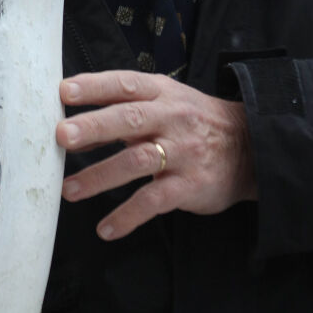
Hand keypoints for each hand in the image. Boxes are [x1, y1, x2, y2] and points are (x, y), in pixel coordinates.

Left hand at [56, 70, 257, 240]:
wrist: (250, 148)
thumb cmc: (194, 123)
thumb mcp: (165, 104)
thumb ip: (122, 114)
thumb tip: (74, 129)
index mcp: (162, 94)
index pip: (125, 84)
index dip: (95, 86)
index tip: (64, 92)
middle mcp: (172, 118)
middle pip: (130, 118)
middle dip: (94, 127)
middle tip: (62, 136)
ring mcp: (182, 152)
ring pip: (137, 161)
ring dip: (100, 176)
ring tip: (70, 190)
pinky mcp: (190, 184)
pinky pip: (154, 201)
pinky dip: (128, 215)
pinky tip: (106, 228)